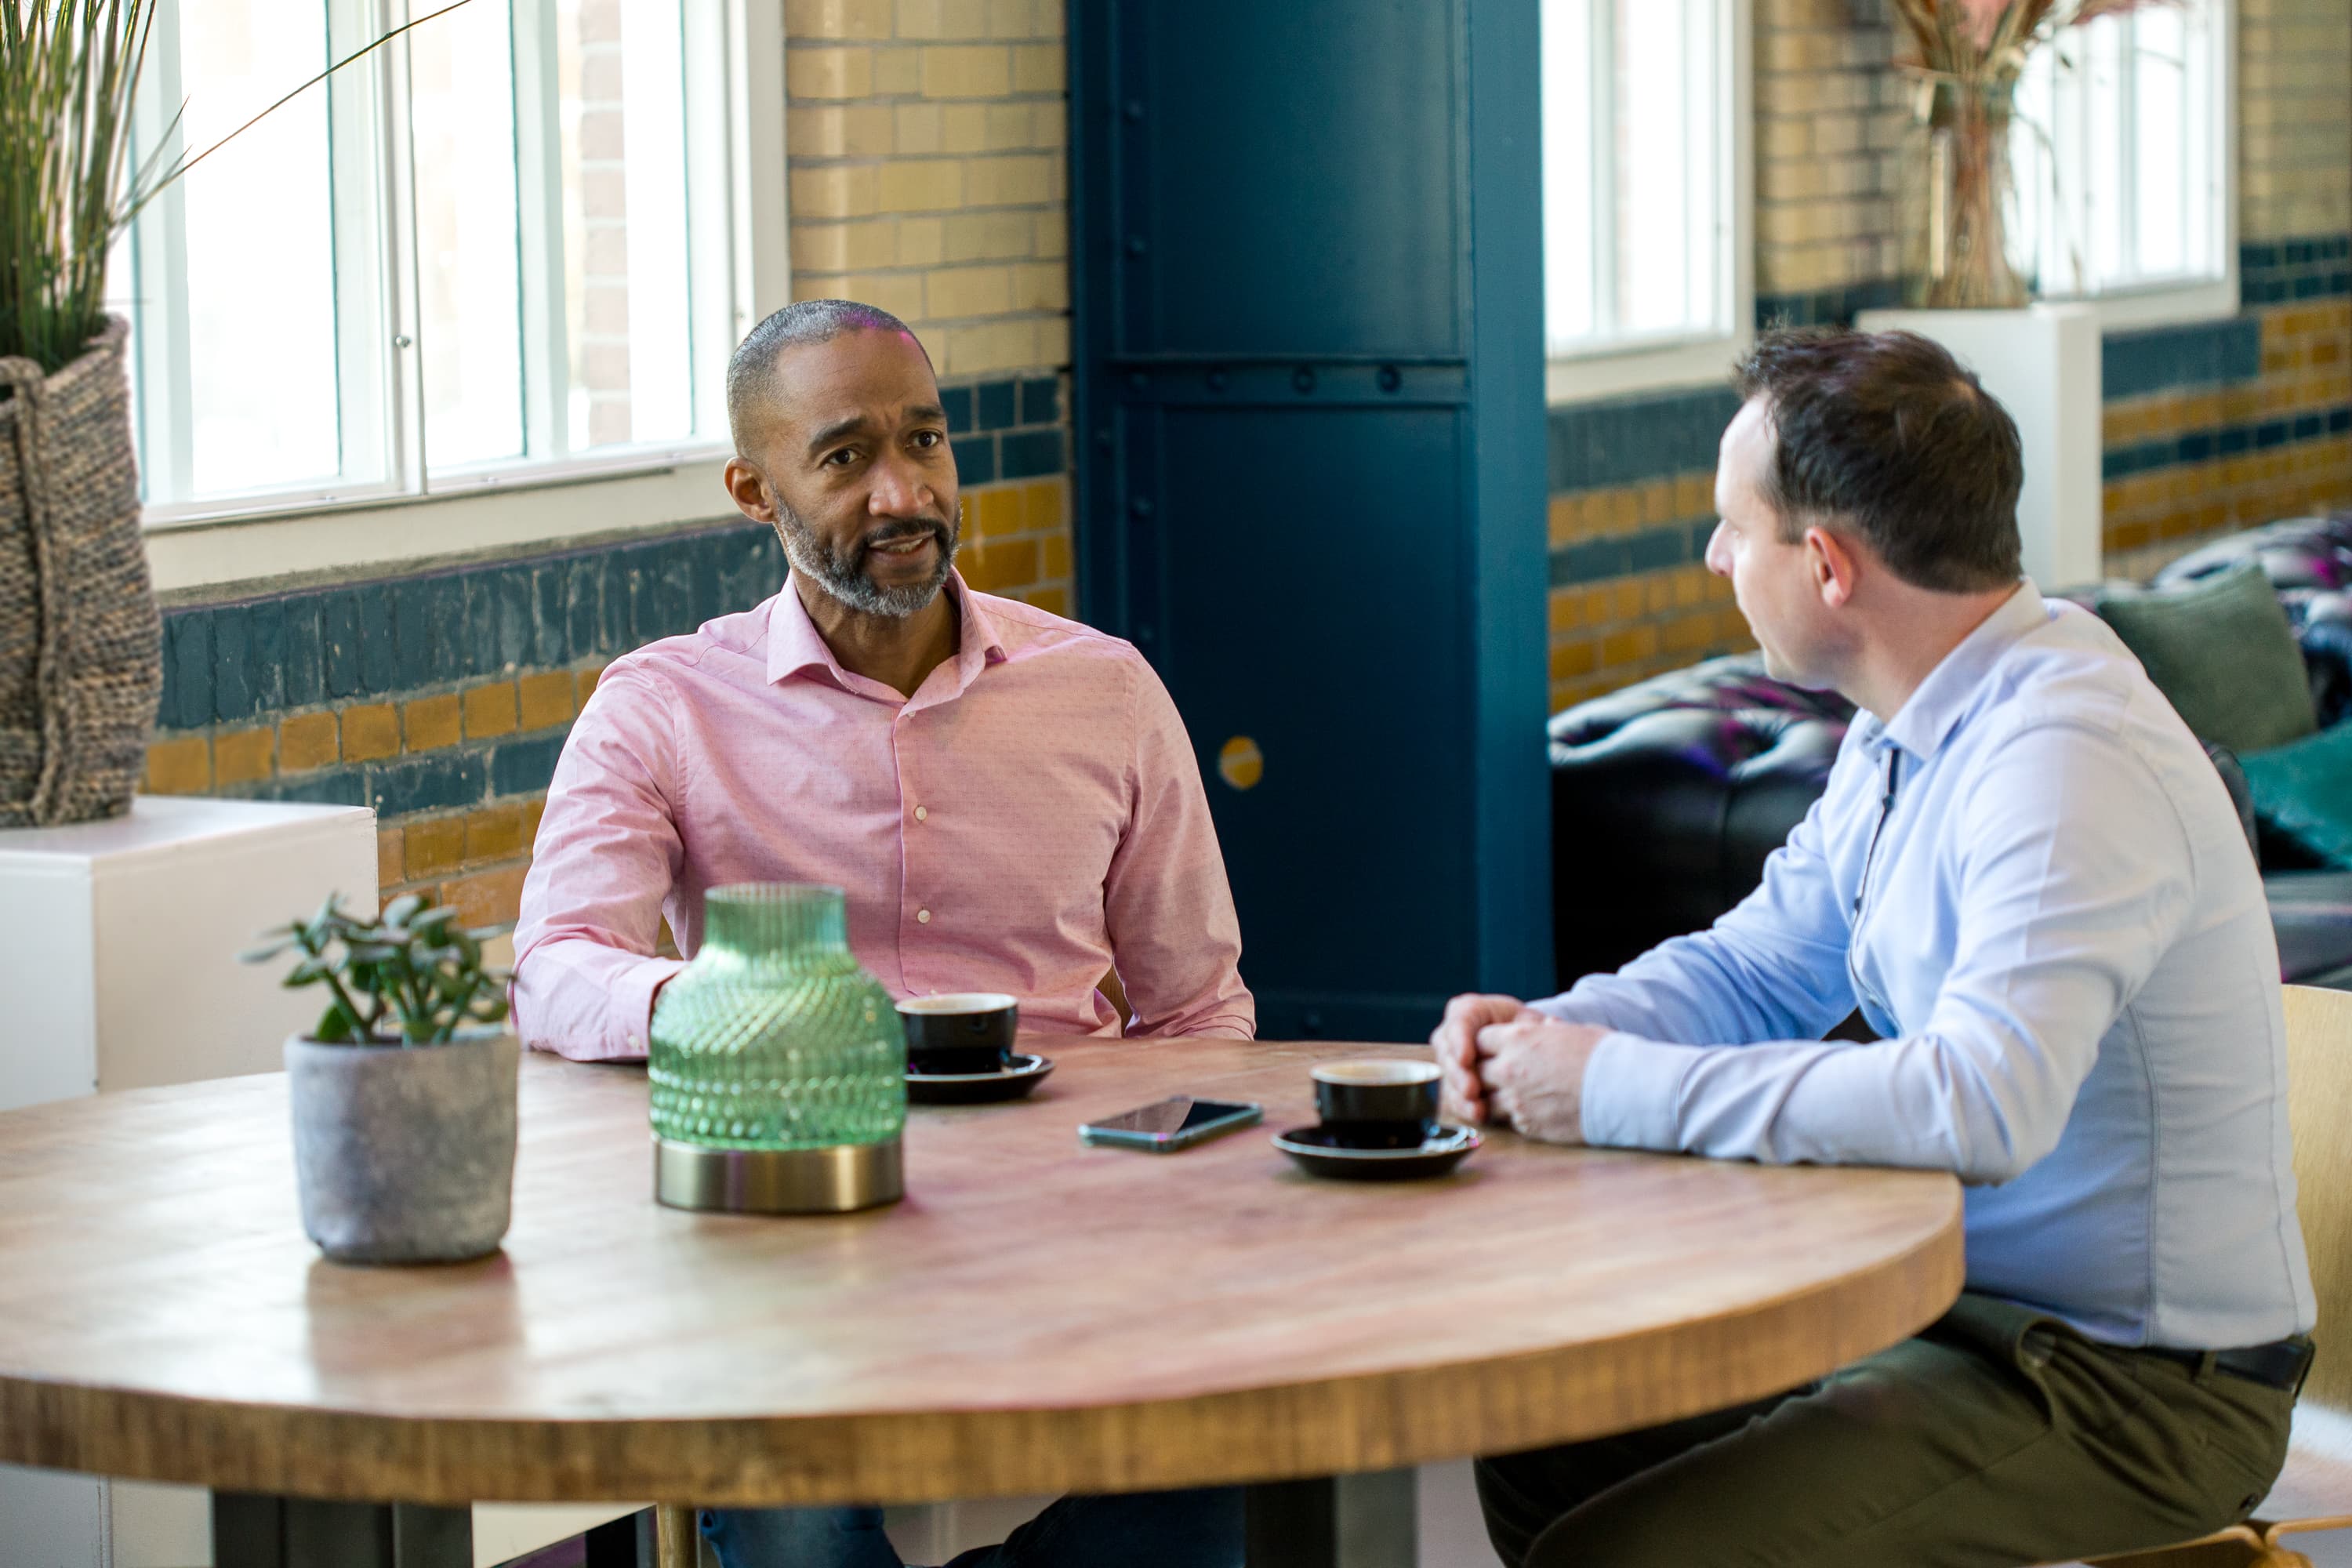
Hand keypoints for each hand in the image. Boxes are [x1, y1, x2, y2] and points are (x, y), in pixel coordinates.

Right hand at [1430, 993, 1536, 1124]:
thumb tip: (1550, 1024)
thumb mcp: (1530, 1023)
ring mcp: (1451, 1058)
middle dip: (1458, 1073)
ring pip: (1447, 1075)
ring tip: (1477, 1109)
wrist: (1520, 1047)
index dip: (1459, 1040)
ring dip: (1459, 1094)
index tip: (1467, 1058)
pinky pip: (1452, 1094)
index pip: (1459, 1021)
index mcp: (1471, 1011)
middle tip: (1472, 1089)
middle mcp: (1453, 1033)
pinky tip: (1477, 1115)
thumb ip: (1535, 1025)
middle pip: (1447, 1051)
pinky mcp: (1453, 1081)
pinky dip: (1464, 1106)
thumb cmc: (1524, 1029)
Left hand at [1473, 1016, 1609, 1144]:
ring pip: (1485, 1101)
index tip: (1494, 1049)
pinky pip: (1507, 1121)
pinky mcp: (1527, 1125)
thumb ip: (1550, 1032)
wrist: (1624, 1091)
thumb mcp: (1574, 1032)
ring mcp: (1515, 1100)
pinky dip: (1513, 1117)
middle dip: (1481, 1073)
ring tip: (1513, 1096)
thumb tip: (1547, 1027)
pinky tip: (1530, 1112)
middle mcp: (1509, 1069)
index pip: (1478, 1039)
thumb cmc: (1604, 1055)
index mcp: (1518, 1039)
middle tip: (1497, 1075)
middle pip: (1474, 1072)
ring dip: (1494, 1098)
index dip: (1485, 1045)